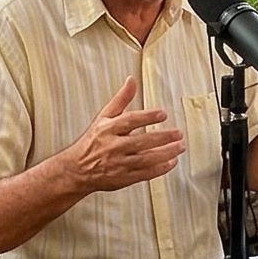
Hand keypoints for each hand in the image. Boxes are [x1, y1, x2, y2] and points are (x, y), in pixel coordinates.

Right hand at [63, 75, 184, 193]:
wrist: (78, 169)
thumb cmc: (94, 140)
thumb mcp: (104, 116)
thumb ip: (121, 99)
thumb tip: (132, 80)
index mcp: (107, 129)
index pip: (129, 121)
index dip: (147, 117)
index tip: (163, 114)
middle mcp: (113, 147)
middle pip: (141, 142)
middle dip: (162, 138)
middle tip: (179, 133)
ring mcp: (118, 164)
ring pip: (145, 159)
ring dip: (165, 153)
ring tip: (180, 147)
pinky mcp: (123, 179)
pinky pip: (145, 174)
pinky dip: (160, 169)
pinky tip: (172, 162)